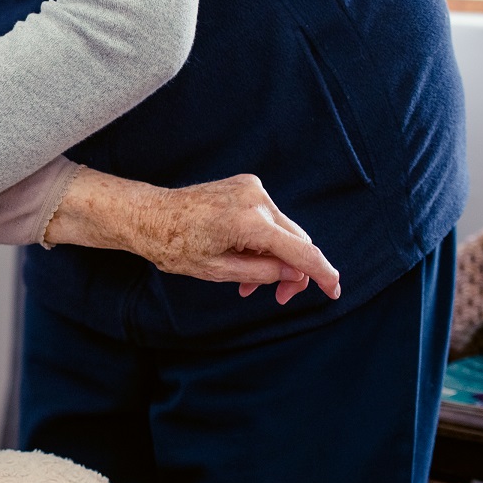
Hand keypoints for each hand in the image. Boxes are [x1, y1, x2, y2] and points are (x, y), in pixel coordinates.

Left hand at [45, 168, 340, 303]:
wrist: (148, 214)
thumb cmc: (173, 245)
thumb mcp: (218, 271)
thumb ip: (261, 273)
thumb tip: (294, 274)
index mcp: (250, 222)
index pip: (301, 251)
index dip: (320, 274)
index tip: (334, 291)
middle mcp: (256, 199)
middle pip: (295, 240)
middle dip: (291, 270)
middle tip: (277, 297)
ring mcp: (251, 188)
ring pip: (282, 230)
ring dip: (274, 257)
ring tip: (248, 283)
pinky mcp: (245, 185)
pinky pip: (267, 217)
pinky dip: (263, 239)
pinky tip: (244, 256)